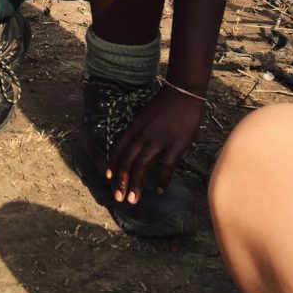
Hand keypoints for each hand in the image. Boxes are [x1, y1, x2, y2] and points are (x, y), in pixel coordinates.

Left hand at [106, 83, 204, 204]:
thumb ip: (140, 131)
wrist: (183, 92)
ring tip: (133, 200)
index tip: (109, 177)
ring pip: (142, 167)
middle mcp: (143, 136)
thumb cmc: (165, 103)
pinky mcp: (175, 145)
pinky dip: (162, 180)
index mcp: (135, 128)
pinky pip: (166, 167)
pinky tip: (160, 191)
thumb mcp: (146, 116)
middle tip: (119, 198)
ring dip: (136, 185)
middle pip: (128, 162)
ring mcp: (159, 141)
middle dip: (121, 182)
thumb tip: (136, 147)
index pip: (119, 149)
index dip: (113, 164)